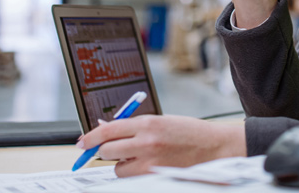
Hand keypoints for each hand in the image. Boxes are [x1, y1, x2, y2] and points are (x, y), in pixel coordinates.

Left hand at [78, 115, 245, 177]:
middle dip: (104, 150)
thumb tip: (108, 131)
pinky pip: (131, 177)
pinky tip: (147, 165)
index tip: (83, 142)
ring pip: (117, 167)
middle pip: (107, 150)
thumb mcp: (162, 121)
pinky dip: (133, 172)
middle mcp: (146, 141)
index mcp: (149, 122)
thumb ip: (136, 126)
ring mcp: (150, 161)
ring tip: (139, 157)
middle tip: (110, 150)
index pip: (109, 129)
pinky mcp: (154, 175)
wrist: (215, 148)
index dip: (91, 136)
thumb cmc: (191, 133)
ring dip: (122, 163)